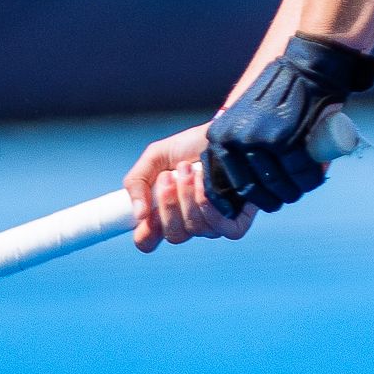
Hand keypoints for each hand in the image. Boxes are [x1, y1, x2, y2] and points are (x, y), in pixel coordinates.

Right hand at [123, 124, 253, 250]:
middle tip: (168, 176)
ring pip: (196, 228)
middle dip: (169, 205)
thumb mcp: (155, 157)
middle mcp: (189, 222)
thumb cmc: (190, 146)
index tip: (145, 215)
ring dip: (189, 196)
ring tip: (190, 170)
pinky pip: (223, 229)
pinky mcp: (236, 220)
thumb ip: (137, 182)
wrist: (223, 132)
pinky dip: (211, 207)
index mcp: (166, 212)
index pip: (150, 241)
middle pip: (174, 236)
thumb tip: (138, 215)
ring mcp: (213, 223)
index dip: (146, 235)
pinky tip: (208, 184)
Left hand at [202, 35, 373, 215]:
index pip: (228, 181)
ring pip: (279, 185)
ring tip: (303, 186)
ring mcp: (259, 141)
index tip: (264, 199)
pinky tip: (315, 177)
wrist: (308, 65)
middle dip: (274, 199)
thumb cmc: (281, 92)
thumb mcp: (246, 116)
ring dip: (294, 192)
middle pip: (254, 189)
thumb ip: (241, 143)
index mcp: (220, 136)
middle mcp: (235, 140)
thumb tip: (244, 182)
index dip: (248, 196)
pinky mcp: (285, 142)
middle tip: (288, 194)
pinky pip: (299, 174)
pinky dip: (310, 180)